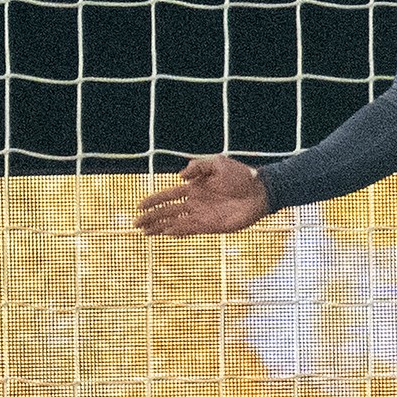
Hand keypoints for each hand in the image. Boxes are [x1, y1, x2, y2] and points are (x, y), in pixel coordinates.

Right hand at [135, 155, 270, 236]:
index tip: (139, 206)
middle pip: (168, 211)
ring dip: (161, 227)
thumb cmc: (241, 175)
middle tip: (135, 224)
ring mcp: (203, 215)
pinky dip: (178, 231)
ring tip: (145, 233)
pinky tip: (167, 233)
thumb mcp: (218, 163)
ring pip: (176, 222)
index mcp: (194, 188)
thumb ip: (198, 167)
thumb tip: (180, 176)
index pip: (168, 196)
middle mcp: (195, 203)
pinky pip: (191, 229)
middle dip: (151, 218)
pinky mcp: (212, 225)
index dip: (153, 201)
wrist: (260, 191)